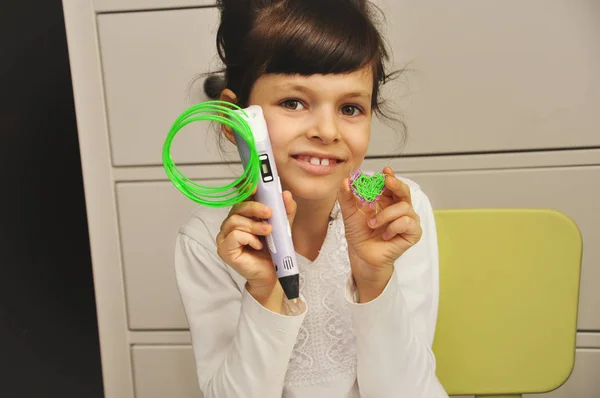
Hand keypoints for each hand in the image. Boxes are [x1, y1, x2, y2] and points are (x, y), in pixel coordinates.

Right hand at [216, 188, 296, 310]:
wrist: (272, 275)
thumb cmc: (273, 252)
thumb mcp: (283, 227)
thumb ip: (285, 211)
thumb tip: (285, 194)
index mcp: (243, 217)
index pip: (241, 199)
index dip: (247, 190)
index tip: (257, 186)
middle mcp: (231, 225)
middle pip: (237, 208)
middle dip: (254, 207)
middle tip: (269, 212)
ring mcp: (225, 237)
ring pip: (234, 221)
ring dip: (253, 225)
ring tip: (267, 232)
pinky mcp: (224, 250)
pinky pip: (234, 236)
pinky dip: (248, 238)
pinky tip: (257, 245)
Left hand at [337, 167, 421, 300]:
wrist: (361, 255)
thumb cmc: (359, 234)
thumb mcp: (349, 212)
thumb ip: (347, 196)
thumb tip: (346, 181)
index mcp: (386, 200)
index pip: (391, 184)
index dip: (390, 176)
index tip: (385, 171)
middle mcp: (399, 208)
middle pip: (404, 190)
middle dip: (396, 184)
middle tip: (387, 181)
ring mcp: (408, 220)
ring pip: (403, 207)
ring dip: (385, 215)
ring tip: (372, 224)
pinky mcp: (413, 233)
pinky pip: (407, 222)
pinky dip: (393, 227)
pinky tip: (385, 235)